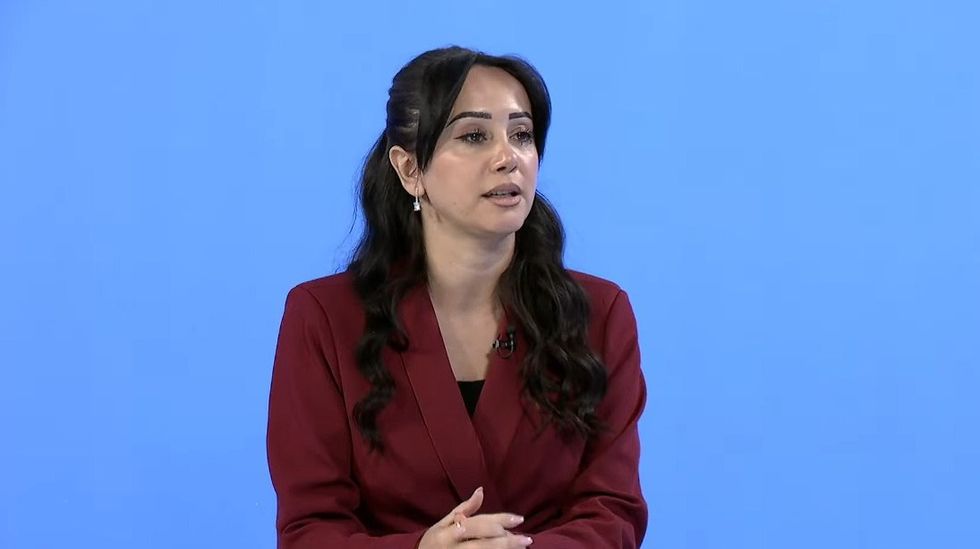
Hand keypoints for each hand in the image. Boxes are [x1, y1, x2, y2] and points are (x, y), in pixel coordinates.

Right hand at [418, 487, 532, 547]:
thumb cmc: (433, 541)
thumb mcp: (443, 523)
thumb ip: (464, 509)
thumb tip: (481, 491)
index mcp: (447, 532)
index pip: (476, 524)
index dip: (499, 521)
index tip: (519, 519)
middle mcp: (452, 548)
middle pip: (483, 545)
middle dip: (507, 542)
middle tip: (526, 540)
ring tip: (521, 548)